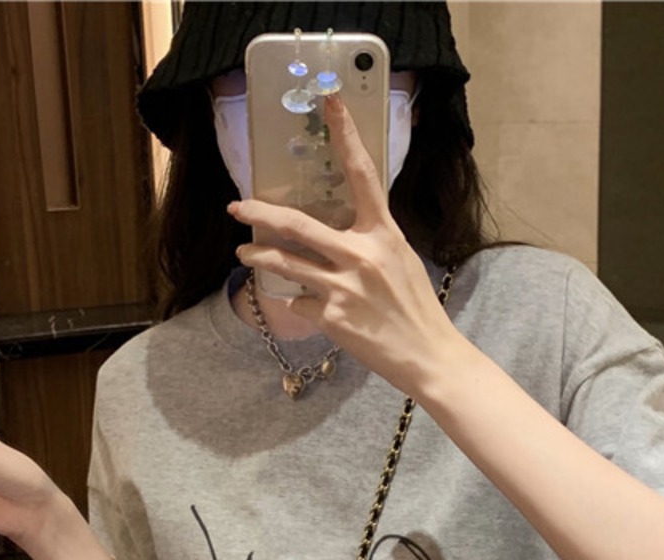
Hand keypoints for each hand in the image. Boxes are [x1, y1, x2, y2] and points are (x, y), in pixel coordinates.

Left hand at [228, 95, 462, 398]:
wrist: (427, 356)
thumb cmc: (415, 309)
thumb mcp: (400, 261)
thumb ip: (368, 242)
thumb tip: (336, 232)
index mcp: (383, 233)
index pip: (362, 173)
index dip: (346, 134)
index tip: (329, 101)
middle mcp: (360, 255)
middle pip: (298, 224)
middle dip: (260, 213)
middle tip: (237, 206)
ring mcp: (342, 288)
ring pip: (285, 263)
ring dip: (257, 255)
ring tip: (243, 251)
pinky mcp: (331, 318)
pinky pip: (300, 301)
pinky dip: (300, 303)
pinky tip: (311, 309)